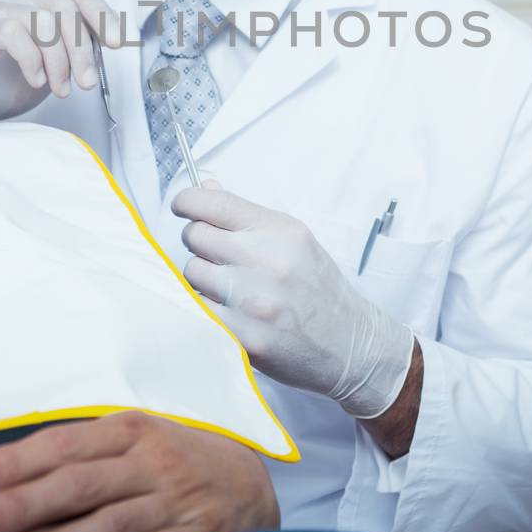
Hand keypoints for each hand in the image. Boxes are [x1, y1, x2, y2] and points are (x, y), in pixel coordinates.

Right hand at [0, 0, 121, 121]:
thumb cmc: (9, 80)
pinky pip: (14, 33)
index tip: (116, 42)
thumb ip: (77, 45)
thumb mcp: (55, 62)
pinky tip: (34, 81)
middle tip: (85, 83)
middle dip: (81, 49)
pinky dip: (32, 60)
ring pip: (42, 20)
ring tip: (59, 89)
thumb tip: (111, 41)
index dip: (100, 13)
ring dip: (58, 61)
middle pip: (63, 7)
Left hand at [0, 413, 276, 531]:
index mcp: (129, 430)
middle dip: (22, 503)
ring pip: (108, 523)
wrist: (248, 484)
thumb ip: (80, 452)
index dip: (13, 462)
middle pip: (78, 482)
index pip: (63, 443)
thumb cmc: (172, 461)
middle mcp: (150, 462)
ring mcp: (173, 502)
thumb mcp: (134, 440)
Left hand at [172, 182, 414, 419]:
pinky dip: (204, 308)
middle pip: (196, 236)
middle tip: (216, 256)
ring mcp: (254, 301)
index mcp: (281, 232)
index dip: (188, 201)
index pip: (215, 204)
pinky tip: (225, 311)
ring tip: (226, 288)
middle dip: (198, 243)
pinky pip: (197, 310)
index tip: (182, 206)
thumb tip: (204, 188)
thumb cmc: (317, 289)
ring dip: (201, 278)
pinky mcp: (244, 336)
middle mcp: (268, 261)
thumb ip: (247, 217)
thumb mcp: (294, 242)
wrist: (349, 343)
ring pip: (191, 273)